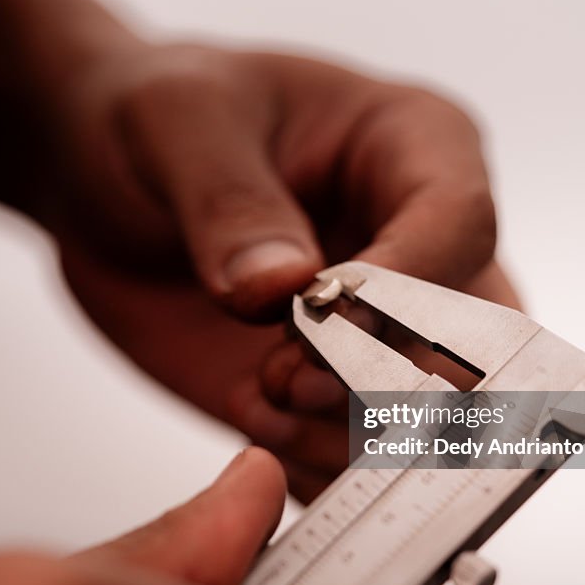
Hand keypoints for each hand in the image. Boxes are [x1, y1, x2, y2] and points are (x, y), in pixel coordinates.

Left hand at [56, 44, 519, 499]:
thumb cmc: (161, 122)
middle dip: (388, 382)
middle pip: (474, 338)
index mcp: (415, 147)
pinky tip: (250, 419)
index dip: (404, 282)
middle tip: (289, 382)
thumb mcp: (177, 124)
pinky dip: (314, 463)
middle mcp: (420, 245)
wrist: (109, 182)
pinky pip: (358, 453)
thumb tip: (281, 287)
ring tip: (257, 402)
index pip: (459, 224)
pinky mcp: (334, 389)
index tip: (314, 311)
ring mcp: (384, 327)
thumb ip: (229, 202)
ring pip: (429, 415)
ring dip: (345, 435)